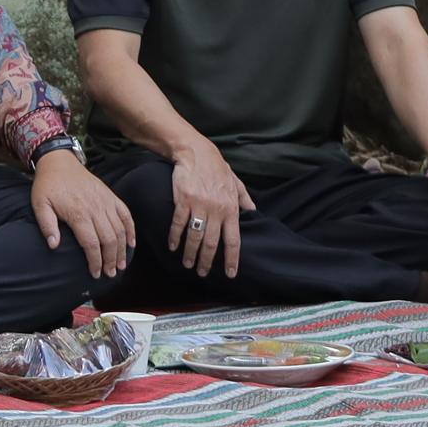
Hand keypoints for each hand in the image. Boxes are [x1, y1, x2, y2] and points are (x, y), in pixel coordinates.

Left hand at [28, 149, 133, 279]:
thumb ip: (46, 226)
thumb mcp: (39, 205)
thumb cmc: (48, 185)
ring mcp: (106, 202)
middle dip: (111, 260)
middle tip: (111, 274)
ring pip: (120, 230)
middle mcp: (95, 208)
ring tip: (121, 265)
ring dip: (122, 249)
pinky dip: (131, 230)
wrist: (59, 162)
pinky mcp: (111, 196)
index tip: (95, 274)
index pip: (91, 244)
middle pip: (109, 240)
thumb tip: (54, 246)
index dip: (95, 261)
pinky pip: (126, 215)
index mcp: (78, 213)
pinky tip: (132, 244)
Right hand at [157, 138, 252, 279]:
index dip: (232, 259)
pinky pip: (178, 223)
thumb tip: (254, 212)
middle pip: (212, 243)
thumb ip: (244, 199)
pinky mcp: (183, 200)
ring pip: (195, 236)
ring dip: (190, 253)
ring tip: (187, 264)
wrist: (196, 152)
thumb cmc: (217, 168)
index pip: (233, 240)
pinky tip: (172, 246)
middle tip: (202, 273)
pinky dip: (174, 237)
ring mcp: (199, 205)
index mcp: (231, 209)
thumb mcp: (235, 183)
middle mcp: (216, 210)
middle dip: (207, 261)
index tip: (230, 274)